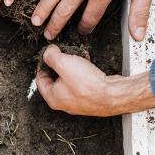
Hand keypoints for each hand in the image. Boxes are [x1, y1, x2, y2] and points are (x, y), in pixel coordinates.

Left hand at [36, 45, 154, 115]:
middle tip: (63, 53)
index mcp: (53, 97)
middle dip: (60, 63)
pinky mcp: (91, 97)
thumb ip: (51, 56)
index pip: (40, 79)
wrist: (113, 95)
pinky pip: (83, 81)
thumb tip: (48, 52)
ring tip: (77, 55)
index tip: (47, 55)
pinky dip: (84, 70)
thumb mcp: (63, 63)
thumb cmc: (88, 84)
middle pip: (56, 79)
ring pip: (70, 78)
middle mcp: (64, 102)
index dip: (42, 64)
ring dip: (73, 65)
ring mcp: (79, 101)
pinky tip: (88, 61)